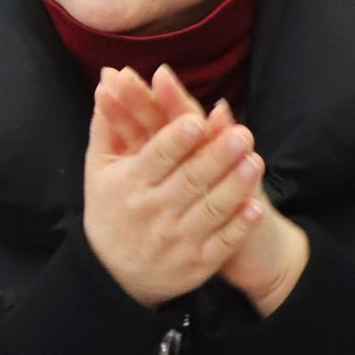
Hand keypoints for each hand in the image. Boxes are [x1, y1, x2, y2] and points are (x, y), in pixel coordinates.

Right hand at [82, 63, 267, 306]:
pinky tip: (256, 206)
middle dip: (216, 156)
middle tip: (242, 133)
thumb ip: (107, 123)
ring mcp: (178, 239)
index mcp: (130, 183)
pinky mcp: (197, 263)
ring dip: (235, 185)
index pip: (156, 157)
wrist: (113, 276)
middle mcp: (154, 211)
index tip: (197, 120)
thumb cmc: (109, 209)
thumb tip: (107, 78)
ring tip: (255, 161)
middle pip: (190, 180)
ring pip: (211, 209)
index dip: (177, 140)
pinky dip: (239, 225)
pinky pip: (222, 242)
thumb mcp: (98, 168)